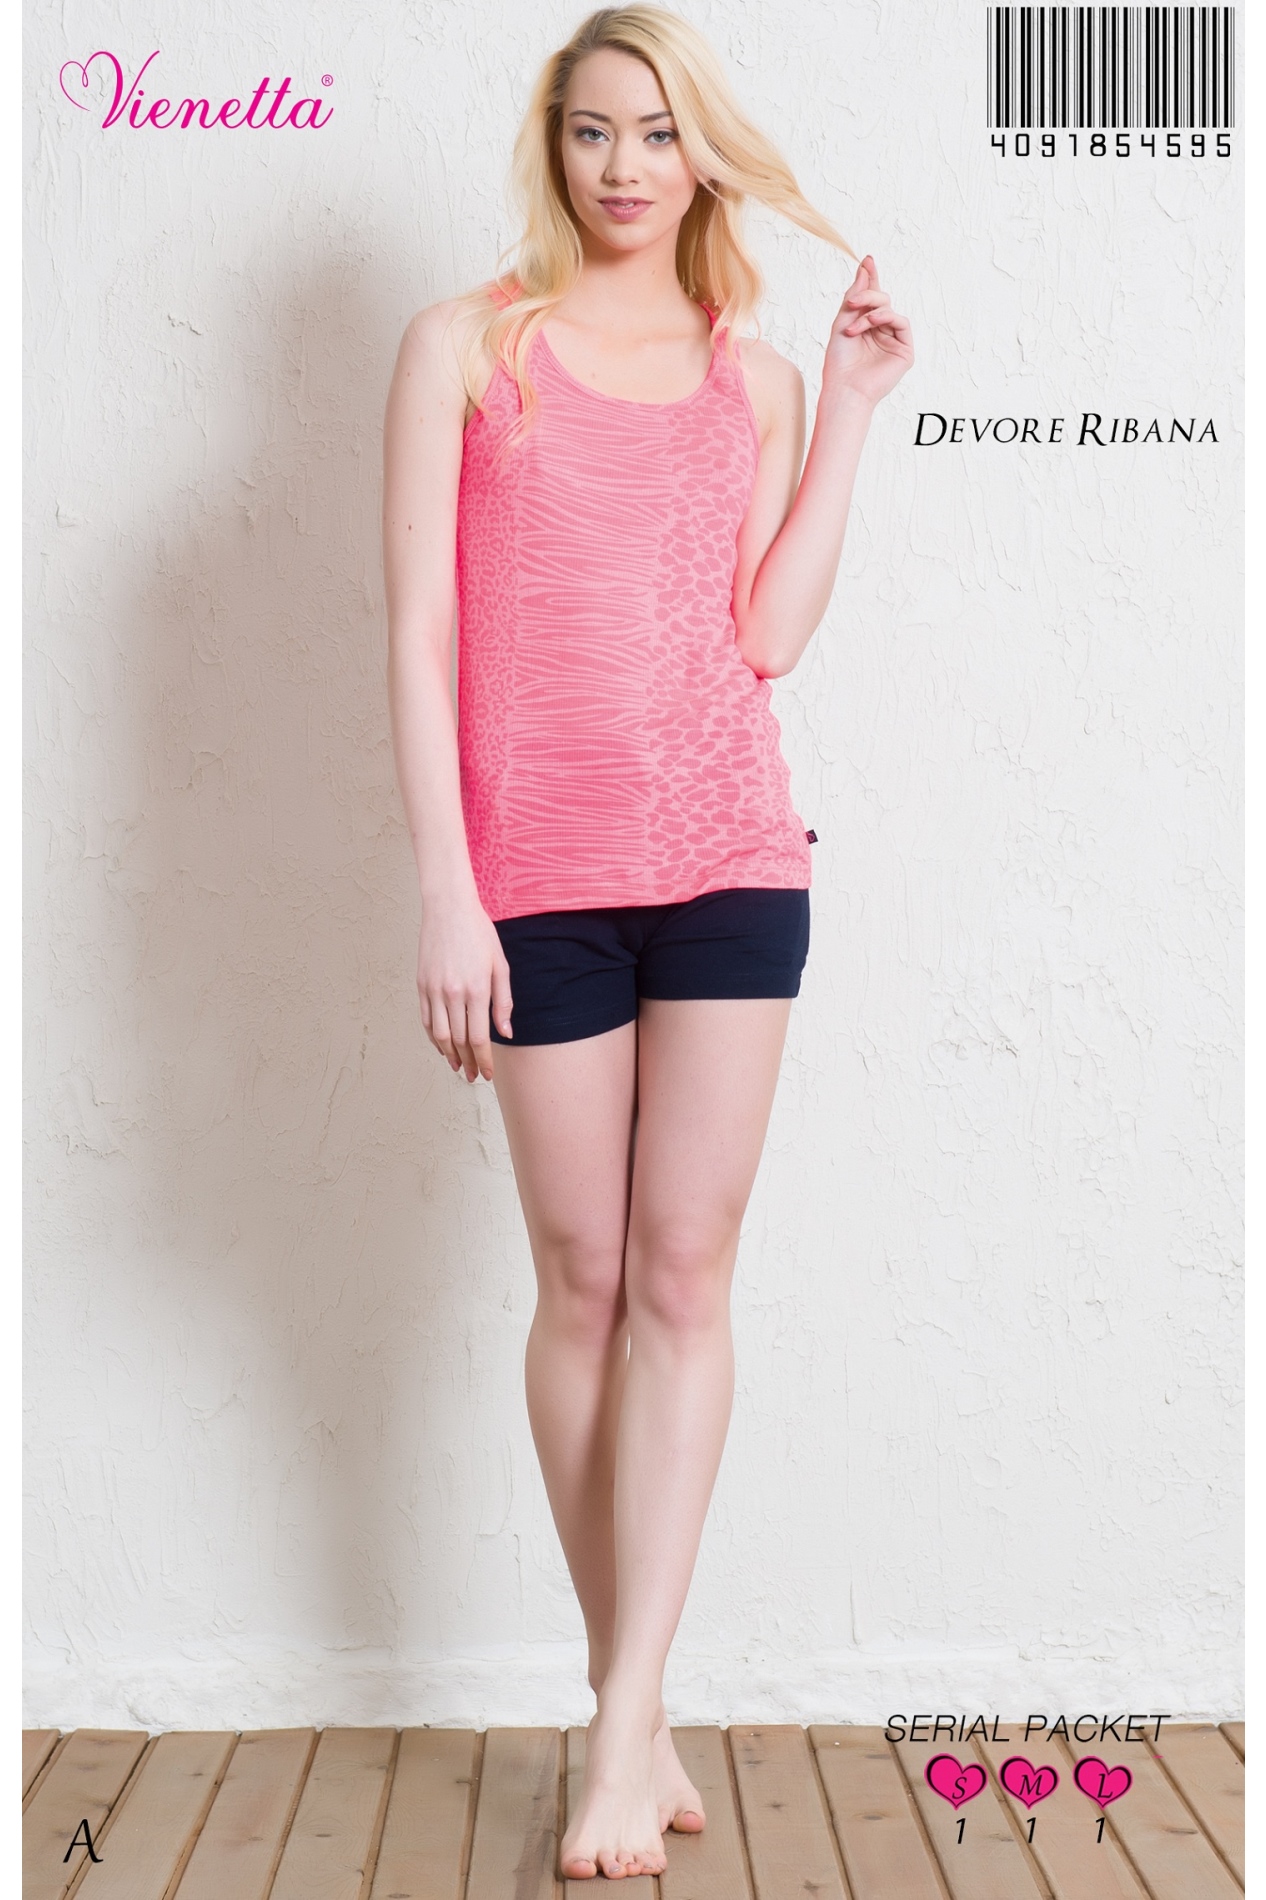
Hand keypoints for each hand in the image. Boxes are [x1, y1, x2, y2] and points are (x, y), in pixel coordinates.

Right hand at [416, 897, 512, 1081]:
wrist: (448, 908)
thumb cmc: (479, 933)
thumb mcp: (499, 965)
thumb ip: (503, 1001)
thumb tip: (505, 1032)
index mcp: (476, 989)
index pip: (478, 1037)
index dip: (483, 1059)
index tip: (486, 1073)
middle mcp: (452, 993)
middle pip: (458, 1040)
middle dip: (467, 1062)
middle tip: (473, 1076)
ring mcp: (433, 990)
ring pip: (439, 1034)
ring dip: (448, 1054)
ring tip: (457, 1066)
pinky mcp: (421, 985)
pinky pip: (426, 1019)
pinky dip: (433, 1037)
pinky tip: (442, 1045)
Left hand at [823, 255, 913, 407]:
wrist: (844, 388)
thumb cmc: (839, 362)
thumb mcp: (843, 321)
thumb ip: (855, 295)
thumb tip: (866, 266)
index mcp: (866, 327)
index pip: (871, 299)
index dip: (870, 279)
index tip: (868, 260)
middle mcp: (881, 332)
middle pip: (880, 300)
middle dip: (866, 296)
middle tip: (851, 302)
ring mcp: (894, 341)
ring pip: (889, 309)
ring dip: (871, 310)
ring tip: (853, 325)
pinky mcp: (905, 351)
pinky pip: (901, 322)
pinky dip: (886, 317)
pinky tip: (870, 323)